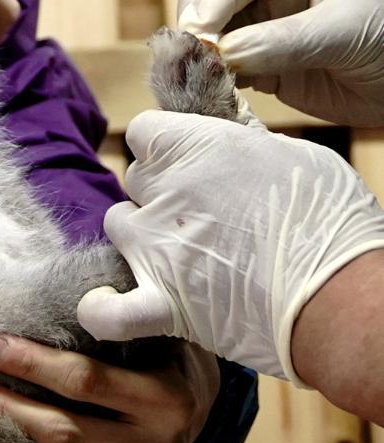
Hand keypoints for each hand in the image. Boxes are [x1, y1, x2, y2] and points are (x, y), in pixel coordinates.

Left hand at [77, 111, 383, 381]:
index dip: (162, 143)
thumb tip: (232, 132)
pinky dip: (102, 311)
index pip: (142, 130)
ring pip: (117, 225)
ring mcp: (156, 247)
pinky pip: (108, 311)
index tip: (185, 157)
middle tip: (202, 209)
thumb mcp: (294, 156)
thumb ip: (246, 143)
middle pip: (135, 177)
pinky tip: (102, 305)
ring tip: (176, 247)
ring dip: (138, 233)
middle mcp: (164, 193)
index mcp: (194, 148)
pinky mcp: (161, 302)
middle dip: (159, 189)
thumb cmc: (330, 221)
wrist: (341, 296)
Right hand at [177, 0, 383, 125]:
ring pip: (205, 24)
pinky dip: (211, 73)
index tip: (197, 37)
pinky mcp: (256, 47)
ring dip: (201, 51)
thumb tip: (221, 55)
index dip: (212, 1)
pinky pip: (217, 57)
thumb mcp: (347, 33)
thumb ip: (283, 42)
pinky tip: (219, 88)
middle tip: (198, 60)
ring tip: (206, 78)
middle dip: (199, 23)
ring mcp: (263, 9)